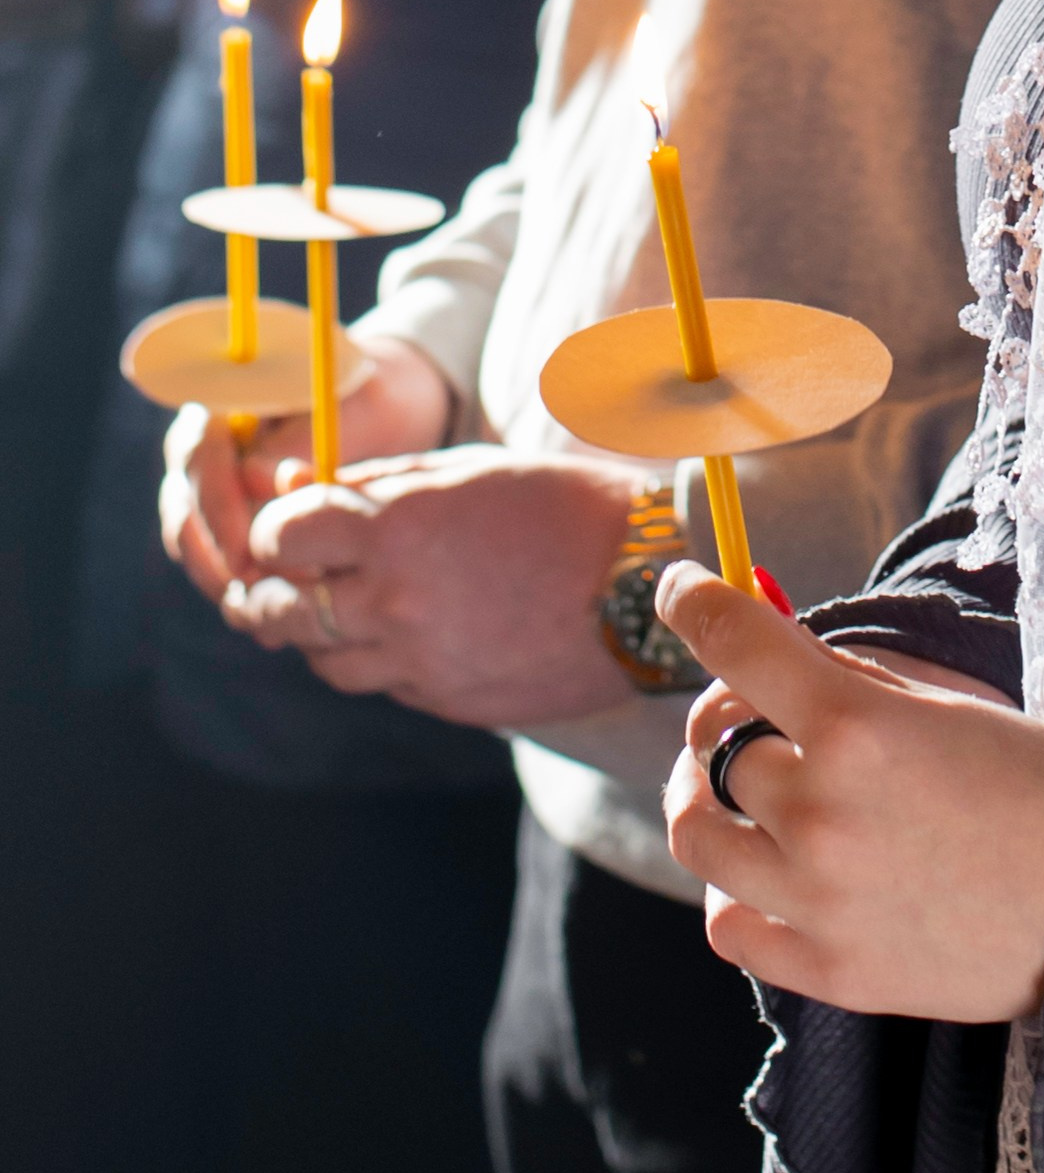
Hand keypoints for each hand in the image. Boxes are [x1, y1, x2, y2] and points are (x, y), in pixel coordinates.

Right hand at [161, 332, 452, 599]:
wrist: (388, 410)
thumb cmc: (374, 397)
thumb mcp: (353, 408)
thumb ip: (306, 440)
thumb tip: (264, 481)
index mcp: (226, 395)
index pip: (198, 453)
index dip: (217, 507)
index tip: (248, 553)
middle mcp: (204, 442)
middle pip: (184, 506)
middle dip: (218, 558)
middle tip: (259, 596)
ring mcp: (208, 485)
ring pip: (195, 544)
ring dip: (227, 583)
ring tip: (273, 619)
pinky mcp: (225, 523)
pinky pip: (219, 563)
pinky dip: (243, 594)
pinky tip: (276, 630)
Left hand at [215, 445, 640, 727]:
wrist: (645, 583)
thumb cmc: (558, 505)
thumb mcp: (465, 470)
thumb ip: (376, 483)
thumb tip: (299, 485)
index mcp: (398, 528)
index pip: (278, 537)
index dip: (271, 530)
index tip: (287, 526)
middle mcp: (396, 601)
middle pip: (280, 612)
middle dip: (272, 592)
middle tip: (287, 577)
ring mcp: (420, 662)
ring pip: (324, 661)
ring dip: (324, 632)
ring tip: (359, 603)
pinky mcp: (447, 701)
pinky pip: (384, 686)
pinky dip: (381, 661)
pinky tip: (417, 630)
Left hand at [659, 565, 1043, 1021]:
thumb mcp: (951, 706)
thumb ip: (853, 679)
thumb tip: (778, 646)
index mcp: (858, 726)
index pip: (735, 642)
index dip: (693, 601)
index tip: (681, 589)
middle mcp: (822, 811)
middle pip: (711, 740)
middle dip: (723, 709)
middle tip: (751, 710)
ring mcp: (818, 901)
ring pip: (695, 832)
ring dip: (706, 796)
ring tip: (737, 791)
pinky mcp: (829, 972)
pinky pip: (728, 923)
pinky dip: (733, 887)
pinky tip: (767, 869)